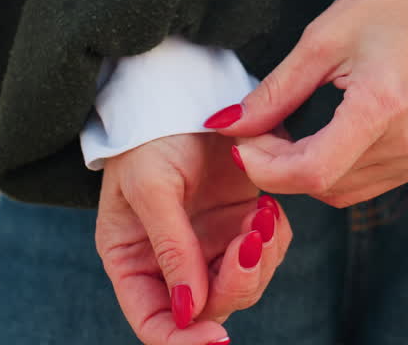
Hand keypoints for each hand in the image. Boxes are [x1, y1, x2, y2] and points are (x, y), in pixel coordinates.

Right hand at [96, 133, 293, 344]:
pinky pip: (267, 250)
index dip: (182, 341)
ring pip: (245, 284)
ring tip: (260, 214)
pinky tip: (266, 206)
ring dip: (260, 260)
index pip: (155, 323)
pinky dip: (273, 237)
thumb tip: (189, 310)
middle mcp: (172, 262)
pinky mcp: (242, 221)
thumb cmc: (150, 136)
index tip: (215, 338)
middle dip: (234, 284)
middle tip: (249, 243)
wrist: (185, 89)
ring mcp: (210, 243)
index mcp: (134, 261)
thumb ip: (170, 247)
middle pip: (209, 308)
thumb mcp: (151, 186)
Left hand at [207, 0, 407, 206]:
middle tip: (252, 131)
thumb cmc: (392, 3)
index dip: (265, 167)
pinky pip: (362, 183)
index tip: (238, 143)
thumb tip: (229, 125)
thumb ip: (275, 92)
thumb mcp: (322, 39)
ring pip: (340, 192)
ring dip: (300, 172)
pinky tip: (313, 139)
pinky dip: (329, 170)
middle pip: (324, 186)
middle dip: (276, 167)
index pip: (313, 171)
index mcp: (382, 108)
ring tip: (281, 132)